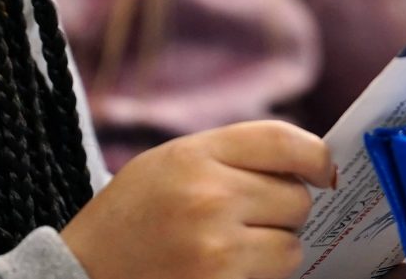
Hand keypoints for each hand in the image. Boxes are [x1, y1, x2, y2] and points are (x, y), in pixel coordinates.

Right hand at [61, 120, 336, 278]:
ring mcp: (216, 249)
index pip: (285, 142)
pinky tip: (224, 270)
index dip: (317, 158)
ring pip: (291, 247)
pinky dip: (258, 276)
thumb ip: (232, 155)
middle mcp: (210, 197)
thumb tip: (307, 164)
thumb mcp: (170, 162)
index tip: (323, 172)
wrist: (83, 273)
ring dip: (274, 251)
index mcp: (196, 154)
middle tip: (252, 219)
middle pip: (297, 199)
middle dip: (285, 212)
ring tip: (233, 249)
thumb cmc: (132, 216)